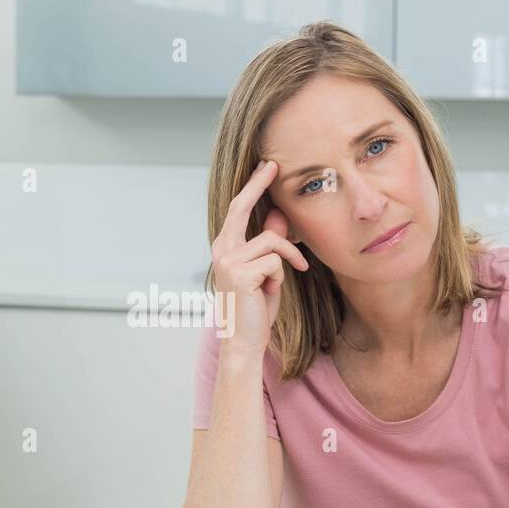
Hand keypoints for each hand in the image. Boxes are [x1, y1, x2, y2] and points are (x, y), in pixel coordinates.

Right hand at [210, 159, 309, 356]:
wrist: (243, 342)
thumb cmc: (254, 310)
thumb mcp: (266, 272)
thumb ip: (269, 245)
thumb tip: (279, 217)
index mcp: (225, 248)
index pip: (238, 210)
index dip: (252, 187)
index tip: (267, 167)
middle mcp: (222, 250)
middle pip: (241, 207)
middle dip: (258, 184)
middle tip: (274, 165)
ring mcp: (229, 261)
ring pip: (272, 241)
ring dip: (286, 259)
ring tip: (282, 280)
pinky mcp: (241, 273)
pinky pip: (275, 261)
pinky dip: (280, 276)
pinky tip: (269, 292)